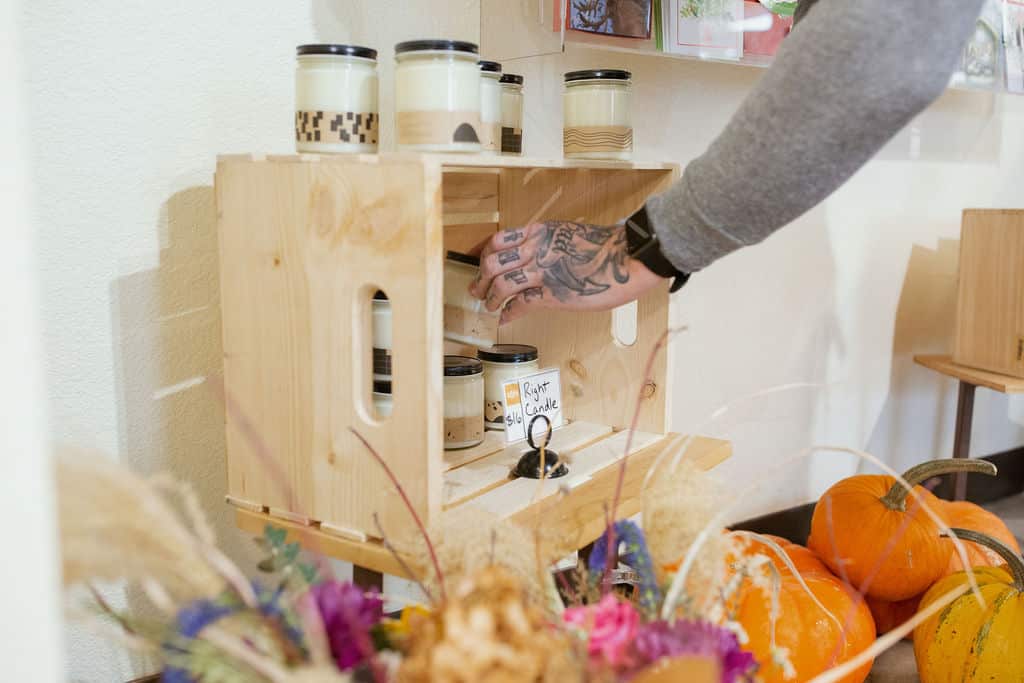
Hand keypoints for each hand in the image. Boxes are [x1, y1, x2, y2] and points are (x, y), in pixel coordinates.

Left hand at [468, 220, 666, 323]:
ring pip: (501, 284)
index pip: (498, 240)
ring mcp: (542, 271)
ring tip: (490, 306)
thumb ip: (547, 244)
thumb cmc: (604, 247)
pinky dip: (509, 312)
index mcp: (539, 232)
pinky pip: (520, 304)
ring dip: (491, 298)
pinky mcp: (552, 293)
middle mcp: (535, 248)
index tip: (478, 264)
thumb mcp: (568, 236)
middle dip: (480, 278)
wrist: (627, 256)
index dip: (483, 255)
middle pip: (492, 262)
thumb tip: (534, 256)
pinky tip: (506, 317)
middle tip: (476, 289)